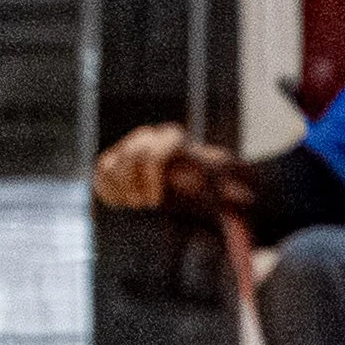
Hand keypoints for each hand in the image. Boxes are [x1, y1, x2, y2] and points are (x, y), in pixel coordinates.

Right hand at [93, 120, 252, 219]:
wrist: (185, 178)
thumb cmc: (204, 186)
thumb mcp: (221, 188)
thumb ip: (232, 193)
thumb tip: (244, 201)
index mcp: (174, 141)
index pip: (157, 152)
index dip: (153, 179)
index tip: (154, 204)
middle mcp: (148, 138)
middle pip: (130, 156)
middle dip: (134, 186)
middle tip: (143, 207)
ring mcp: (128, 148)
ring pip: (111, 164)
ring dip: (120, 190)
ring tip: (134, 205)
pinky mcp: (113, 162)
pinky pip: (100, 173)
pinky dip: (107, 190)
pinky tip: (121, 204)